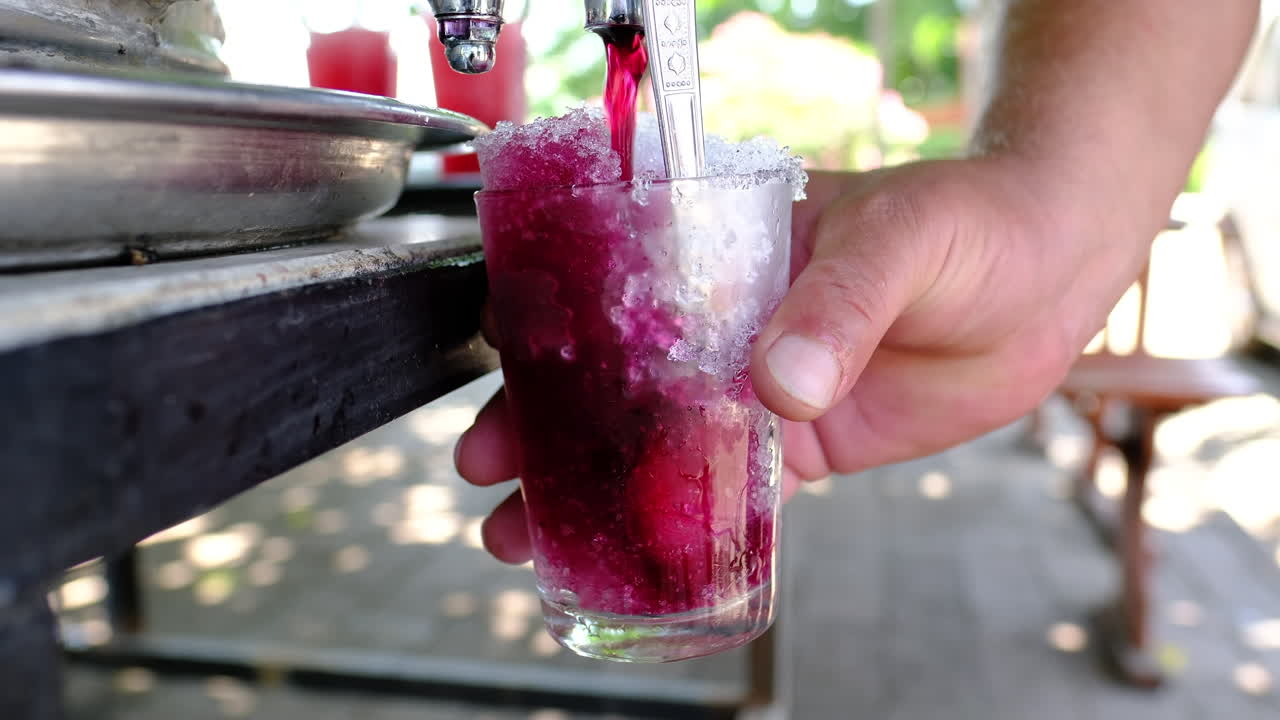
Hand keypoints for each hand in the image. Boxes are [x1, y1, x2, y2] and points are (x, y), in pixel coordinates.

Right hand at [455, 158, 1147, 563]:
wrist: (1052, 269)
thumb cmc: (974, 219)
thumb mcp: (899, 241)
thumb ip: (838, 306)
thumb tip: (779, 385)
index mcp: (728, 248)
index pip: (616, 281)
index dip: (549, 324)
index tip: (497, 358)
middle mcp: (732, 319)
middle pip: (619, 374)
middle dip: (547, 421)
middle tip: (491, 465)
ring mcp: (765, 383)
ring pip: (664, 440)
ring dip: (600, 484)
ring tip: (533, 529)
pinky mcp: (808, 440)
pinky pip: (740, 488)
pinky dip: (692, 522)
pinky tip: (644, 553)